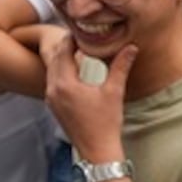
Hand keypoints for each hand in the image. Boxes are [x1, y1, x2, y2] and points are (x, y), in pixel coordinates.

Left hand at [39, 29, 131, 159]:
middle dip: (66, 46)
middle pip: (54, 58)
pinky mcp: (53, 106)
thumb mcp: (114, 92)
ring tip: (77, 49)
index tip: (83, 30)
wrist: (96, 151)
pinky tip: (74, 70)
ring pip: (51, 69)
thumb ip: (120, 66)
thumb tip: (131, 47)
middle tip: (80, 35)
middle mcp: (53, 89)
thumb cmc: (105, 123)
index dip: (72, 38)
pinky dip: (61, 71)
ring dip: (62, 58)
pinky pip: (52, 81)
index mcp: (65, 84)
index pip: (63, 51)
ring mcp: (51, 98)